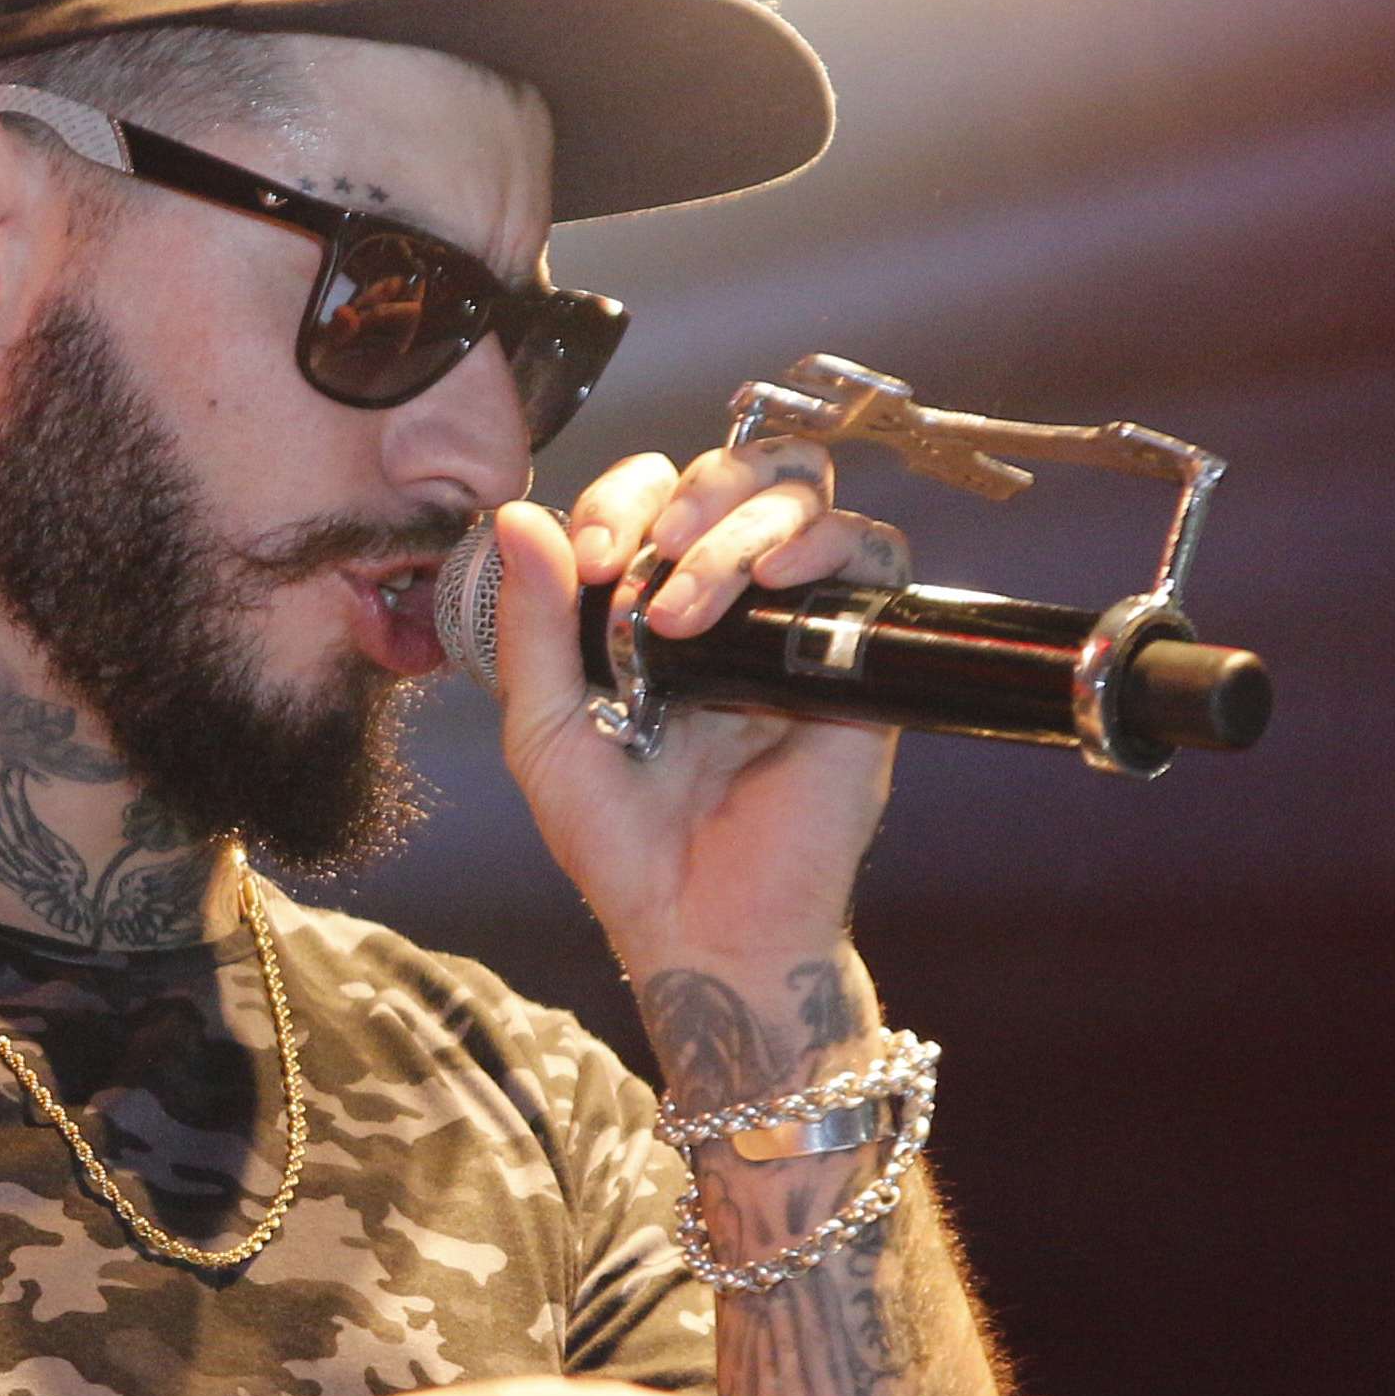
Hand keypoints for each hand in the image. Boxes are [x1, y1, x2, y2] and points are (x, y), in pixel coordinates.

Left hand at [487, 442, 909, 989]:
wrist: (697, 924)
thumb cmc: (621, 845)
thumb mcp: (543, 730)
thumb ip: (530, 624)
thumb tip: (519, 515)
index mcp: (653, 603)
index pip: (653, 494)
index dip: (618, 499)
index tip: (585, 559)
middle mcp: (732, 600)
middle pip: (739, 471)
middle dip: (690, 492)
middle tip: (647, 554)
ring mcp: (798, 623)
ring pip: (803, 497)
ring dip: (740, 523)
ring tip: (689, 606)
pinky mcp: (856, 657)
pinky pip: (875, 554)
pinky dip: (829, 541)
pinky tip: (778, 580)